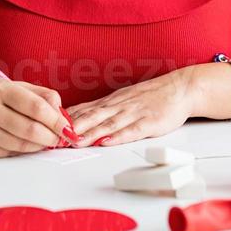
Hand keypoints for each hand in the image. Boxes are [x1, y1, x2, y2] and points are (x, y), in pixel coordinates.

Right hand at [0, 77, 75, 158]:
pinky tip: (28, 145)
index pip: (35, 107)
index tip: (67, 127)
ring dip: (39, 146)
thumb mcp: (6, 85)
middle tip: (61, 138)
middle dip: (51, 136)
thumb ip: (36, 93)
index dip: (56, 119)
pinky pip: (8, 153)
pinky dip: (23, 151)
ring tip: (47, 141)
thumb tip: (60, 109)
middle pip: (31, 129)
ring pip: (21, 144)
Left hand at [65, 68, 195, 147]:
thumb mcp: (124, 99)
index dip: (67, 118)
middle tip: (56, 135)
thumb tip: (80, 117)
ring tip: (75, 141)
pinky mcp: (150, 122)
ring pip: (109, 124)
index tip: (50, 125)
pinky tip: (106, 142)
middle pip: (93, 115)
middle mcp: (120, 105)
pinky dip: (118, 137)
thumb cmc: (151, 96)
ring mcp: (134, 113)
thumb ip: (104, 109)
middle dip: (74, 126)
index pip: (85, 108)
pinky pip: (132, 130)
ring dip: (90, 132)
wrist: (180, 88)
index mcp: (112, 101)